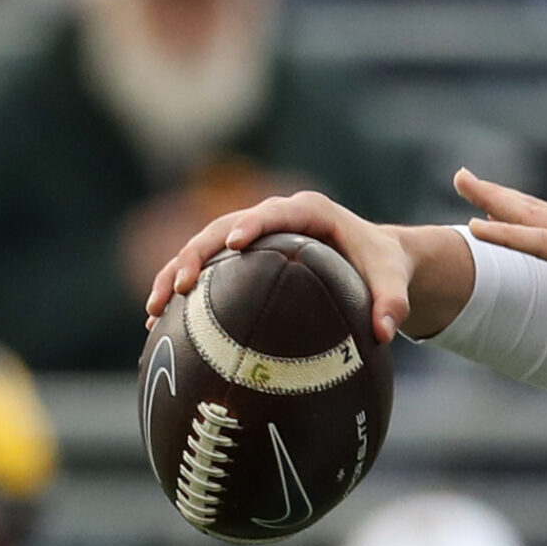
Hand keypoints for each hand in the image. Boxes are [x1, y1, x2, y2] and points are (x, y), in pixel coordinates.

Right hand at [141, 190, 472, 342]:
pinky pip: (206, 269)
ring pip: (203, 248)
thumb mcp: (394, 279)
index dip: (251, 224)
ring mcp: (253, 235)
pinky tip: (156, 324)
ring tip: (152, 311)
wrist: (375, 258)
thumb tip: (386, 334)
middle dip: (196, 254)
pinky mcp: (242, 257)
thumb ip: (393, 302)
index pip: (273, 213)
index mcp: (309, 212)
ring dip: (175, 274)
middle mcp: (274, 217)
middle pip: (223, 228)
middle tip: (180, 288)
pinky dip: (181, 291)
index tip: (234, 245)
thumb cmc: (384, 265)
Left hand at [455, 171, 546, 328]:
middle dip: (499, 195)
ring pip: (531, 217)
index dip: (527, 214)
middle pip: (537, 210)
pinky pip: (540, 244)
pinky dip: (507, 235)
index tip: (502, 203)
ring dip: (493, 201)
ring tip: (462, 181)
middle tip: (464, 176)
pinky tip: (478, 227)